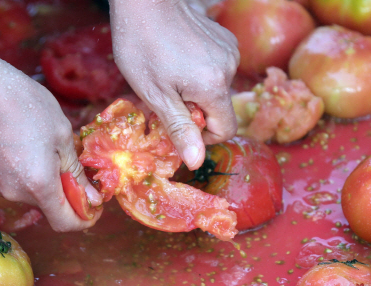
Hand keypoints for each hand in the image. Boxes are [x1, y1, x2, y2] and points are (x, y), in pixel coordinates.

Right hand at [0, 63, 102, 231]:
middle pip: (51, 209)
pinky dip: (32, 176)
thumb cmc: (24, 104)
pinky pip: (19, 186)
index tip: (95, 206)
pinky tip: (33, 149)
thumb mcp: (62, 135)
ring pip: (35, 197)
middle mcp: (16, 194)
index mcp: (39, 186)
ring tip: (53, 151)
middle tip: (79, 168)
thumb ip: (77, 172)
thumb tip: (92, 199)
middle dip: (69, 195)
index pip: (66, 223)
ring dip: (50, 183)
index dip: (84, 219)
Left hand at [109, 0, 239, 169]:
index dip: (203, 136)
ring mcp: (229, 50)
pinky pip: (217, 68)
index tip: (179, 124)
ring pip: (217, 88)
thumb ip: (180, 128)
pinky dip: (199, 71)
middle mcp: (229, 68)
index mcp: (214, 86)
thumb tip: (196, 162)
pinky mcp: (224, 38)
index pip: (226, 129)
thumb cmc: (142, 45)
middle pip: (220, 108)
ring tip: (169, 73)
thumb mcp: (155, 95)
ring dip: (195, 90)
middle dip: (194, 110)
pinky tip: (178, 57)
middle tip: (165, 96)